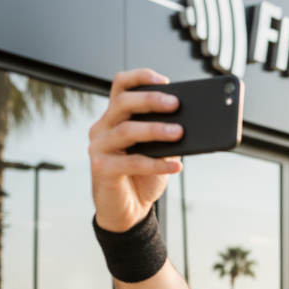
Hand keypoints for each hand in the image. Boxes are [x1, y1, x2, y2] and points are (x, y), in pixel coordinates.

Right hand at [89, 68, 182, 231]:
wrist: (128, 211)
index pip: (121, 86)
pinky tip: (176, 167)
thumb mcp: (158, 152)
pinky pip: (131, 162)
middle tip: (176, 104)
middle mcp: (103, 128)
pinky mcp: (101, 168)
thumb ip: (166, 136)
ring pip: (126, 130)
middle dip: (151, 100)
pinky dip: (157, 164)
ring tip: (179, 132)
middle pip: (123, 103)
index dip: (140, 77)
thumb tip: (189, 124)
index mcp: (115, 118)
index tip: (164, 80)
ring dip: (155, 130)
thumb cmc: (143, 178)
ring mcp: (99, 147)